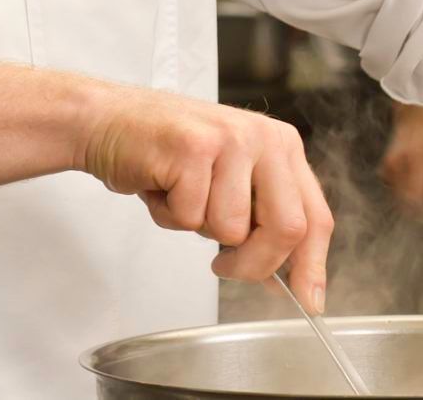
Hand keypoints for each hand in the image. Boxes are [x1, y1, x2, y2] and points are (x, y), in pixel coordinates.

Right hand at [77, 86, 334, 312]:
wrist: (107, 121)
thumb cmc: (167, 153)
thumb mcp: (230, 180)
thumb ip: (264, 220)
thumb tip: (293, 280)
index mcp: (282, 145)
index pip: (316, 216)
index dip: (312, 266)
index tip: (309, 301)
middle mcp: (263, 137)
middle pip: (287, 229)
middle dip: (254, 264)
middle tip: (224, 265)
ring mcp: (229, 139)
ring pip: (233, 230)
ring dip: (198, 229)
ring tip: (181, 195)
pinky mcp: (192, 148)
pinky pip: (190, 217)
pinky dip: (168, 216)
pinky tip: (161, 185)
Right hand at [379, 101, 422, 226]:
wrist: (419, 103)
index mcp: (420, 161)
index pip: (418, 201)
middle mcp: (401, 163)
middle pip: (405, 202)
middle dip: (420, 213)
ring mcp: (390, 162)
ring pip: (398, 196)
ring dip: (412, 204)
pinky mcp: (387, 162)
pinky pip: (392, 187)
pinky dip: (402, 193)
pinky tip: (416, 189)